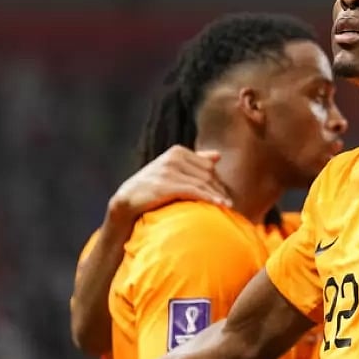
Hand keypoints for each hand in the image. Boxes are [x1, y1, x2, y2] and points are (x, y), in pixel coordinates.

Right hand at [108, 146, 230, 225]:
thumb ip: (196, 161)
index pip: (208, 166)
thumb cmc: (153, 187)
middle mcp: (173, 157)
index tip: (225, 195)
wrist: (128, 199)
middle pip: (207, 174)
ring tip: (228, 207)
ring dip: (217, 195)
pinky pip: (194, 191)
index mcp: (177, 151)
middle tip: (230, 204)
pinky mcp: (165, 184)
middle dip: (219, 189)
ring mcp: (168, 170)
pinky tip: (219, 205)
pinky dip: (209, 198)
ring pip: (202, 183)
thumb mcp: (173, 170)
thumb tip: (218, 155)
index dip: (218, 181)